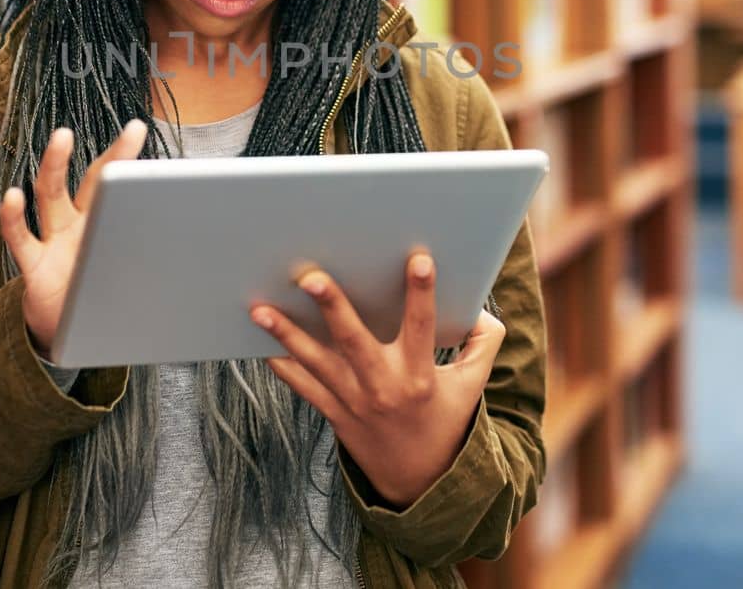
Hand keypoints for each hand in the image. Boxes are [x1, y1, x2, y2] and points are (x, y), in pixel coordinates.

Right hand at [0, 119, 147, 359]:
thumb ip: (160, 271)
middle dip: (114, 156)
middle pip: (94, 182)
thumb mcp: (134, 283)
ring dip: (55, 165)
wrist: (64, 334)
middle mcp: (79, 225)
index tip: (155, 139)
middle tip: (134, 130)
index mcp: (106, 226)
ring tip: (63, 137)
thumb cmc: (99, 300)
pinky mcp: (34, 265)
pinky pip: (20, 238)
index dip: (137, 165)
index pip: (122, 188)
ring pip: (52, 196)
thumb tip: (223, 281)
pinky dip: (13, 218)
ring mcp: (55, 241)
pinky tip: (13, 196)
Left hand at [250, 252, 505, 508]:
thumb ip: (484, 345)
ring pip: (316, 362)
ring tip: (260, 308)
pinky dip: (281, 364)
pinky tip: (258, 340)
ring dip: (286, 334)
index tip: (419, 259)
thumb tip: (482, 308)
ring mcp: (354, 401)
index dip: (421, 293)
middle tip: (310, 276)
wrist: (420, 482)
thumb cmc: (445, 421)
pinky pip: (302, 386)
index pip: (423, 326)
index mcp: (421, 374)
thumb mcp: (472, 386)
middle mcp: (384, 386)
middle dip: (332, 306)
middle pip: (354, 340)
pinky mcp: (334, 413)